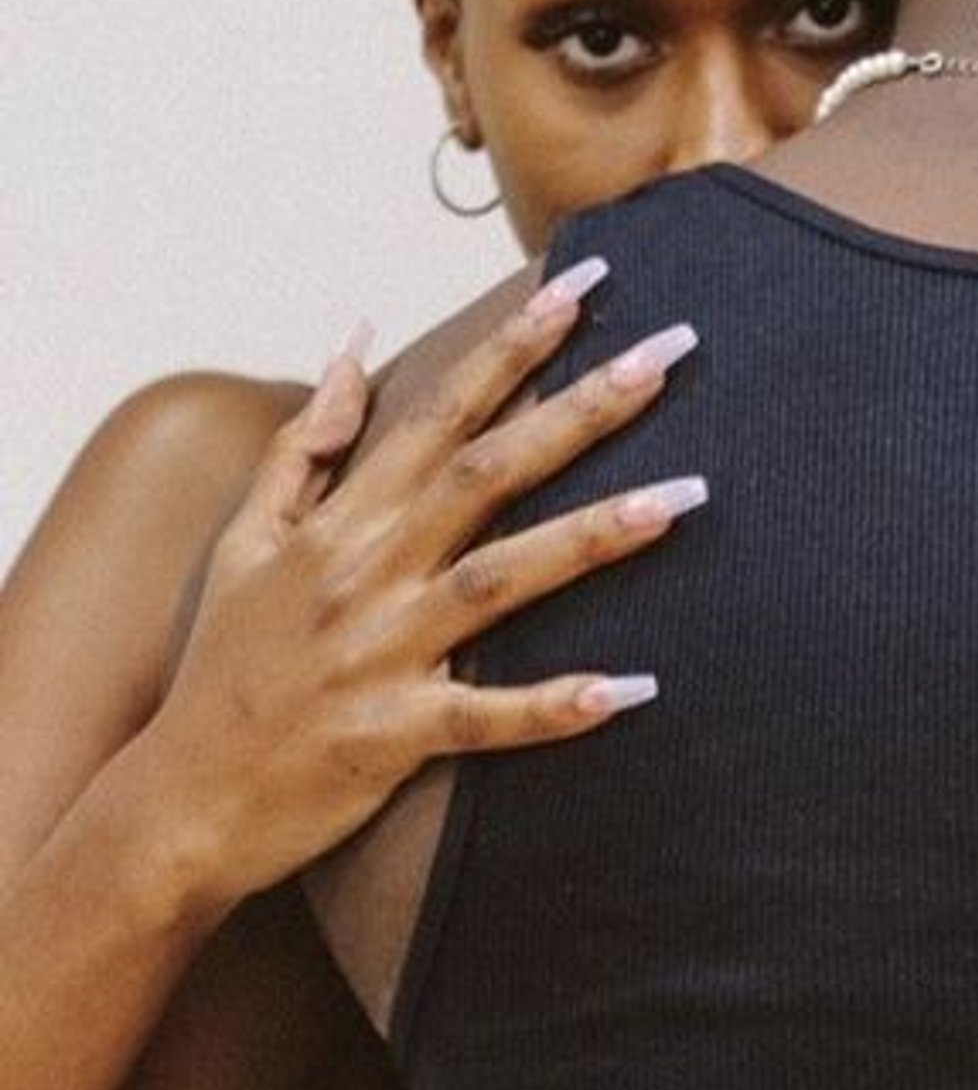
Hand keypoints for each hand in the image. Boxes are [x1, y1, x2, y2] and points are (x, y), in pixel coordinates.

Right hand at [133, 262, 700, 910]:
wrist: (180, 805)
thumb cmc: (225, 664)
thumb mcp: (246, 538)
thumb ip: (305, 440)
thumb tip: (356, 340)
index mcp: (345, 521)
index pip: (443, 409)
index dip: (514, 343)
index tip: (586, 284)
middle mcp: (370, 572)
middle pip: (490, 472)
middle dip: (583, 408)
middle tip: (671, 354)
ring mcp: (385, 653)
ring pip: (504, 579)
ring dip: (595, 536)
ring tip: (684, 496)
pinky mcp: (395, 735)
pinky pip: (487, 716)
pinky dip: (554, 704)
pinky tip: (629, 687)